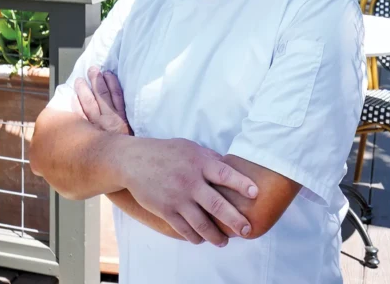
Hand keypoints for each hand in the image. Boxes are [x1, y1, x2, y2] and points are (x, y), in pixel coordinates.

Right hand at [76, 67, 258, 245]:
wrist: (134, 160)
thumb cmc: (167, 152)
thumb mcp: (191, 148)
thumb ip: (210, 159)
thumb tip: (231, 167)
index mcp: (199, 163)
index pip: (225, 174)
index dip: (241, 183)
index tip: (255, 193)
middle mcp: (190, 181)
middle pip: (217, 204)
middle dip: (235, 219)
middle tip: (248, 230)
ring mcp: (177, 198)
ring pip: (201, 223)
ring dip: (216, 236)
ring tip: (225, 241)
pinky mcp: (166, 210)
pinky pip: (184, 229)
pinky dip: (195, 237)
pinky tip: (203, 239)